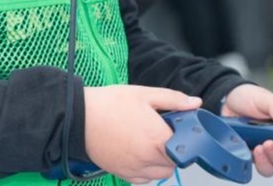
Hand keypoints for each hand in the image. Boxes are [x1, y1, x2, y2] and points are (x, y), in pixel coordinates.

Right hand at [84, 86, 201, 183]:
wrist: (78, 118)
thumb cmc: (108, 105)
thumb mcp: (143, 94)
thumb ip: (173, 99)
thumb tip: (194, 104)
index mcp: (157, 138)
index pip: (186, 148)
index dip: (186, 139)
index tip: (179, 130)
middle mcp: (148, 158)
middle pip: (175, 163)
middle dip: (174, 150)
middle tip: (162, 134)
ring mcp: (135, 168)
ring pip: (161, 174)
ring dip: (161, 162)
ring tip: (149, 144)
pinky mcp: (123, 174)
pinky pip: (144, 180)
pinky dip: (147, 170)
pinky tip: (139, 154)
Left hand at [221, 84, 272, 176]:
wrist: (229, 98)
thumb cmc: (250, 96)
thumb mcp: (265, 98)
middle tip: (268, 144)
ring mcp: (262, 148)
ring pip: (269, 166)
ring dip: (264, 161)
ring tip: (257, 149)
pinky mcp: (249, 152)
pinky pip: (252, 163)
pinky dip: (250, 160)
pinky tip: (245, 148)